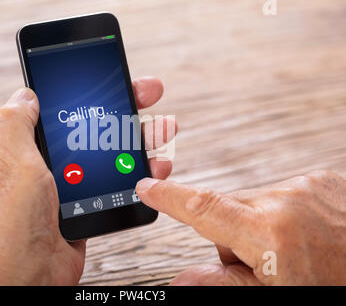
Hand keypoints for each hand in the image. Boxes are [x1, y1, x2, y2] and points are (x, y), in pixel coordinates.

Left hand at [0, 77, 176, 284]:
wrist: (26, 277)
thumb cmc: (10, 224)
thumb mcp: (11, 163)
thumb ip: (16, 123)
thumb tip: (26, 92)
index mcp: (27, 146)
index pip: (62, 107)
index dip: (89, 89)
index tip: (114, 76)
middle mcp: (50, 162)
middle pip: (93, 126)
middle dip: (123, 107)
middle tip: (149, 93)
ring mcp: (71, 183)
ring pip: (110, 152)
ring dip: (138, 138)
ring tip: (163, 129)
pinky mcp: (89, 203)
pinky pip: (117, 180)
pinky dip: (138, 171)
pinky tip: (154, 166)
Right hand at [136, 170, 345, 284]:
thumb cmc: (335, 286)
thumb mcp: (274, 297)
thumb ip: (222, 285)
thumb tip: (180, 282)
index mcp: (270, 233)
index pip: (203, 209)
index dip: (169, 198)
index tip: (147, 188)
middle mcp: (286, 199)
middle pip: (228, 209)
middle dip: (232, 234)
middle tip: (262, 263)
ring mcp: (306, 185)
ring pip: (254, 201)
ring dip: (258, 223)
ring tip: (289, 250)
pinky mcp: (321, 179)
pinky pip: (281, 192)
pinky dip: (282, 212)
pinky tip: (303, 233)